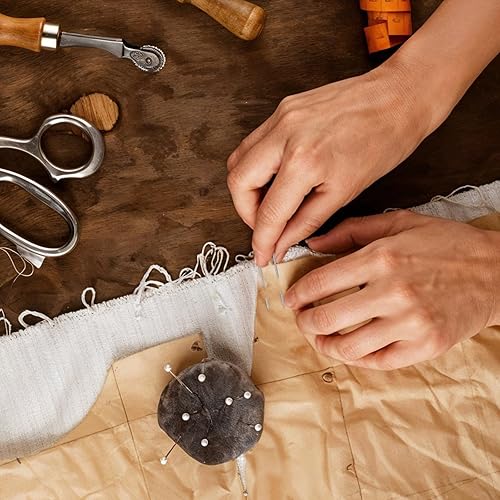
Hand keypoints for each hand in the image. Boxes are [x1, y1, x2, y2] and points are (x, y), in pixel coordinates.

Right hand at [227, 59, 435, 266]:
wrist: (397, 98)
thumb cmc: (383, 143)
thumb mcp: (345, 193)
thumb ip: (306, 222)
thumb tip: (282, 243)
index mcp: (304, 161)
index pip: (268, 212)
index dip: (261, 240)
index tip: (261, 255)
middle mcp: (284, 135)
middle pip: (237, 182)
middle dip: (245, 212)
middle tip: (265, 226)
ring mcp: (280, 117)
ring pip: (238, 160)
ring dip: (246, 188)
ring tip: (270, 203)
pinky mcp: (282, 109)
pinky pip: (253, 142)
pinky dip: (256, 166)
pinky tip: (276, 178)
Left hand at [285, 211, 499, 369]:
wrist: (496, 273)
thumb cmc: (446, 245)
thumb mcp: (399, 223)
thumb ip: (352, 230)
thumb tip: (314, 243)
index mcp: (382, 258)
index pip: (320, 282)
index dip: (297, 294)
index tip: (291, 299)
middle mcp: (393, 292)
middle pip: (327, 319)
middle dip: (304, 322)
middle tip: (301, 320)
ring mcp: (410, 323)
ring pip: (348, 347)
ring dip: (324, 344)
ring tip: (320, 337)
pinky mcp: (425, 347)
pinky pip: (377, 362)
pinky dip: (356, 358)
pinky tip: (349, 347)